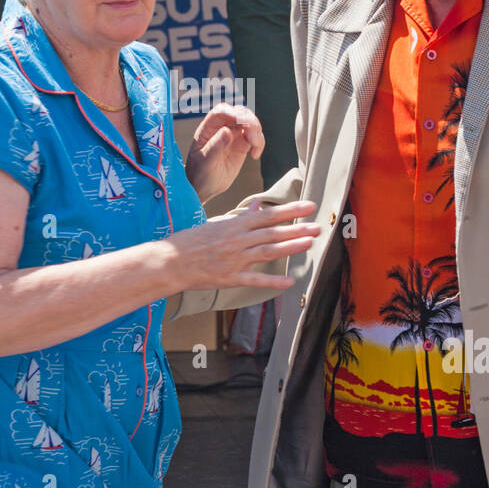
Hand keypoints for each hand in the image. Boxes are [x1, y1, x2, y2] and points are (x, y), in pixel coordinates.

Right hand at [168, 200, 319, 291]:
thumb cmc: (191, 241)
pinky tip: (290, 282)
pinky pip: (255, 280)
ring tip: (309, 243)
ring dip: (290, 248)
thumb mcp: (216, 223)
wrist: (170, 261)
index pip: (268, 215)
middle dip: (297, 229)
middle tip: (318, 226)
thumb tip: (258, 205)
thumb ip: (241, 217)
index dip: (290, 211)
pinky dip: (273, 281)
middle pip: (272, 233)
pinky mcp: (230, 278)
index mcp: (234, 225)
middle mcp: (237, 240)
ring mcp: (234, 260)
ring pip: (267, 252)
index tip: (309, 206)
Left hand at [185, 104, 263, 203]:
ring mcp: (232, 135)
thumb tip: (226, 131)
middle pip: (239, 113)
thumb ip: (215, 146)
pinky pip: (255, 136)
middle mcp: (220, 128)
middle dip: (249, 121)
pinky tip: (255, 154)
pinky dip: (259, 142)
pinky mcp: (242, 144)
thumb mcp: (205, 162)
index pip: (221, 112)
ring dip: (257, 132)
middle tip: (253, 138)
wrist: (204, 188)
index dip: (232, 113)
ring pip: (249, 122)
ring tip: (255, 148)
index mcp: (207, 129)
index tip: (242, 122)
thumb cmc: (199, 174)